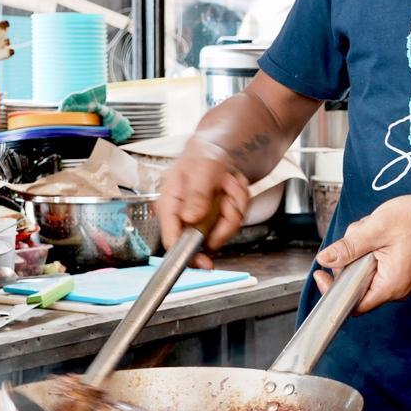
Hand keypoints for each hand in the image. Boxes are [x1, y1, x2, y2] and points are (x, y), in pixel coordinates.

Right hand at [156, 140, 251, 268]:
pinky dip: (240, 200)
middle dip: (225, 218)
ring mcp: (203, 220)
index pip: (172, 240)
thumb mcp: (201, 167)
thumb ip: (196, 193)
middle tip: (227, 193)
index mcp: (170, 205)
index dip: (187, 255)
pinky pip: (237, 220)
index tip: (204, 262)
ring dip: (234, 203)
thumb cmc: (203, 154)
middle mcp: (185, 217)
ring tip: (228, 182)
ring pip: (226, 229)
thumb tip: (190, 218)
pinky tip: (232, 186)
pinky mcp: (218, 219)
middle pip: (207, 239)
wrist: (220, 148)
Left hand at [314, 193, 410, 313]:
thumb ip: (349, 247)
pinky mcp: (402, 268)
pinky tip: (381, 231)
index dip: (334, 290)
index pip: (353, 304)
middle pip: (357, 284)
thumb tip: (326, 259)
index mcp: (390, 285)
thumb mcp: (377, 229)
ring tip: (373, 228)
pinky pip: (378, 263)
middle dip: (351, 258)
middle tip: (358, 234)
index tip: (323, 272)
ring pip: (366, 270)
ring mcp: (400, 279)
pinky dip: (373, 247)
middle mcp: (396, 288)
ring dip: (362, 248)